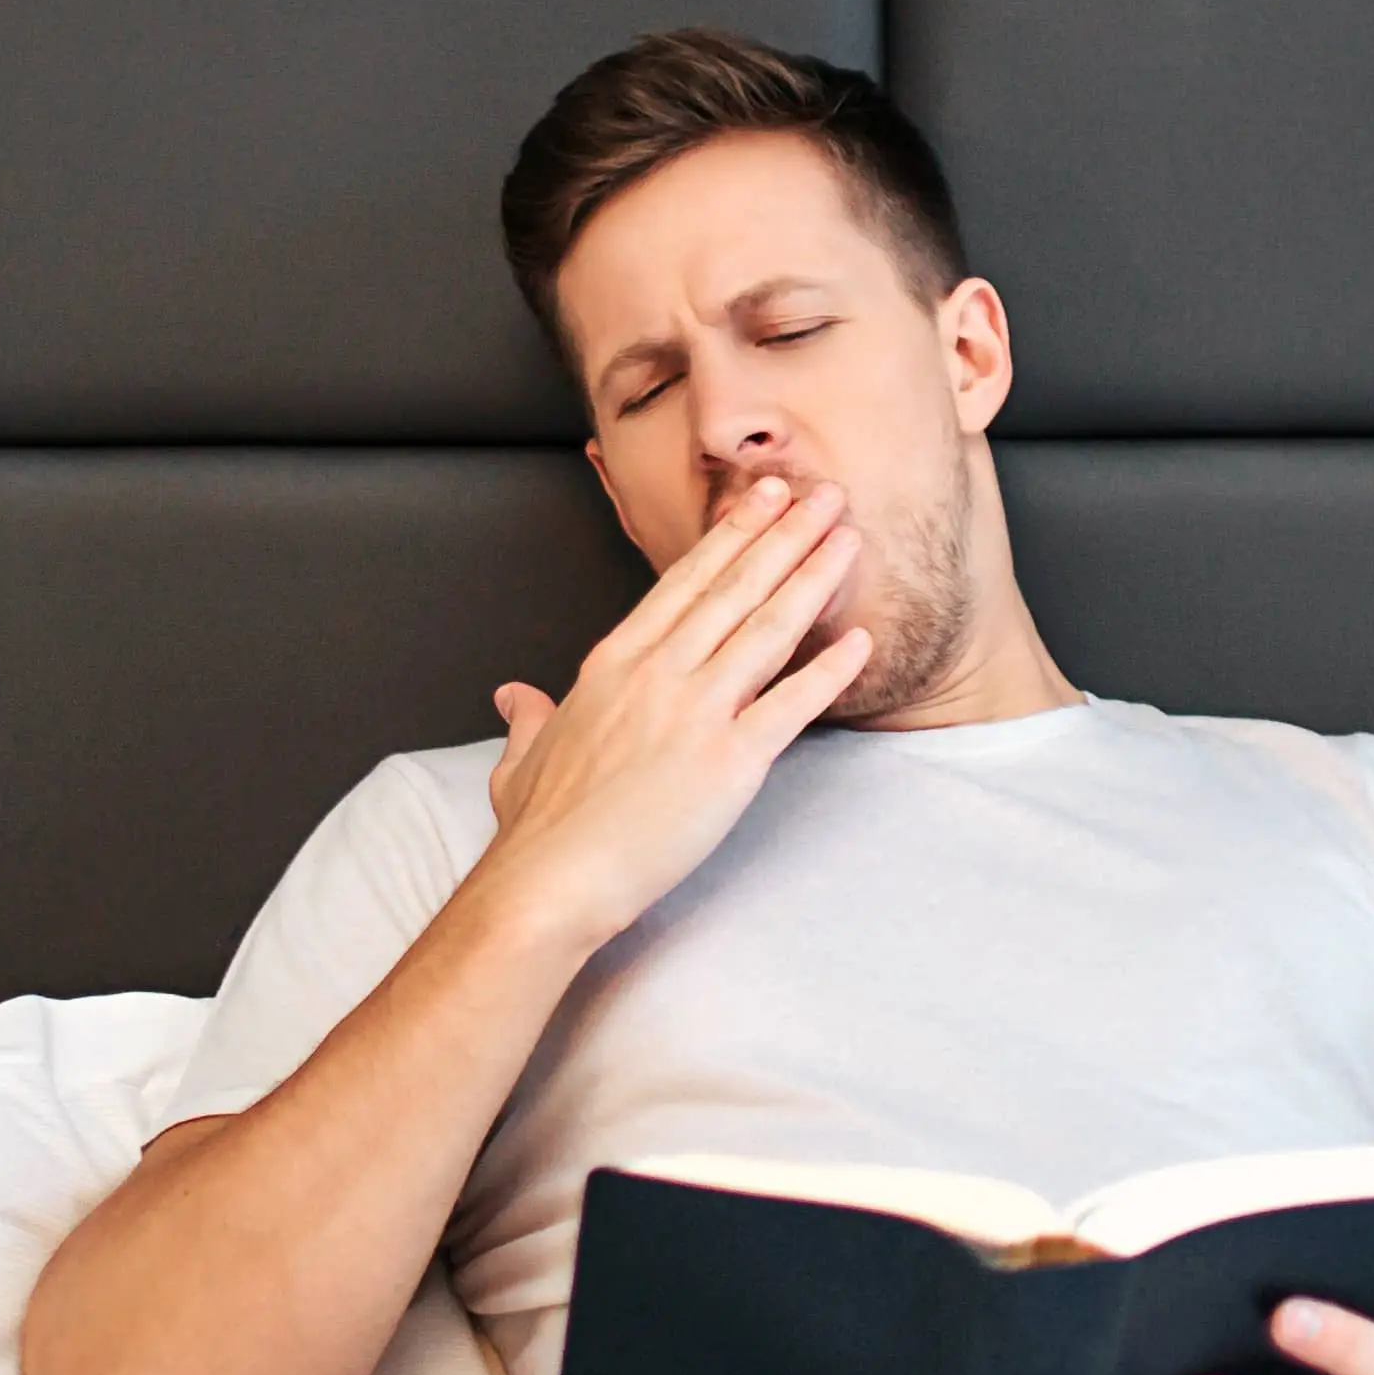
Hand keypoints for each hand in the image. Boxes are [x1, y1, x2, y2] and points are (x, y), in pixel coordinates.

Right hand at [471, 474, 872, 946]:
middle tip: (822, 494)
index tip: (762, 500)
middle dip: (783, 535)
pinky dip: (829, 672)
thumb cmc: (538, 827)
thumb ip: (529, 716)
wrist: (551, 880)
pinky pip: (790, 706)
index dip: (729, 537)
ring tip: (846, 538)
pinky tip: (860, 642)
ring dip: (812, 578)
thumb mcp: (521, 755)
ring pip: (766, 629)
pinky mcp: (728, 761)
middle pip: (733, 589)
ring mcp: (694, 713)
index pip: (683, 583)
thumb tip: (513, 696)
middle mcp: (657, 674)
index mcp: (612, 664)